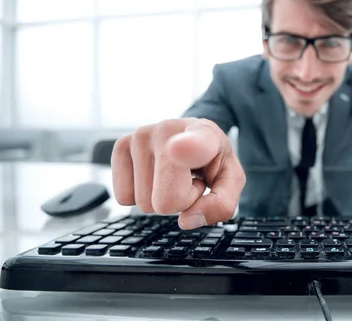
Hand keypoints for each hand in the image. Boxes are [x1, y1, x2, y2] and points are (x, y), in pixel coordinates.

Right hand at [111, 118, 245, 229]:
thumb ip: (220, 205)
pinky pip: (124, 198)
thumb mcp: (230, 181)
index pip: (194, 144)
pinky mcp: (121, 146)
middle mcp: (168, 130)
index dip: (187, 149)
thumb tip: (186, 220)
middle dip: (180, 201)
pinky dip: (141, 194)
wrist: (194, 136)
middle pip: (165, 202)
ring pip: (143, 203)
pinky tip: (155, 174)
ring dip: (161, 196)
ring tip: (174, 174)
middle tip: (189, 178)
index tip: (178, 149)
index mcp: (205, 135)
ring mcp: (140, 136)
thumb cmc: (212, 158)